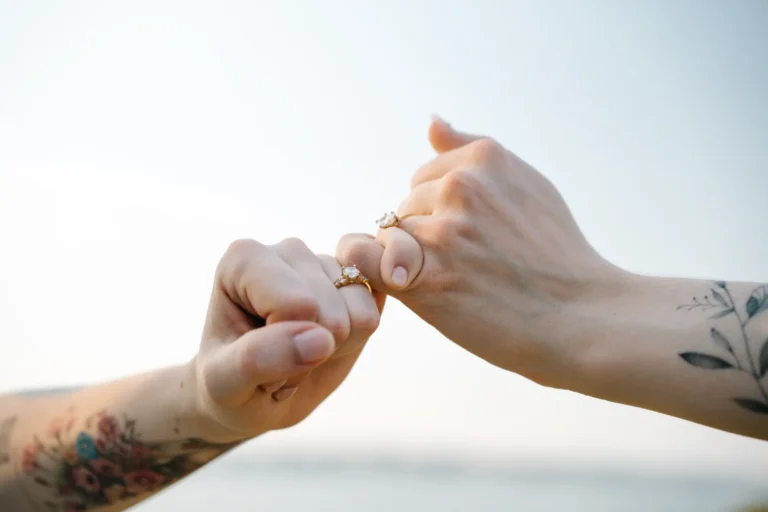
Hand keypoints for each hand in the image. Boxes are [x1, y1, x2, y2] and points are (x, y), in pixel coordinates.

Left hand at [192, 238, 383, 439]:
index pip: (296, 304)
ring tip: (298, 352)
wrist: (250, 395)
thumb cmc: (227, 385)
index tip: (255, 358)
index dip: (285, 349)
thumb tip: (320, 339)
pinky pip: (375, 315)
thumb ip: (258, 359)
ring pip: (359, 316)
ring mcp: (324, 262)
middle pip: (331, 312)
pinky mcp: (354, 280)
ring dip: (332, 351)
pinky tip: (323, 343)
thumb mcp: (225, 384)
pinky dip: (354, 344)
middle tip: (277, 361)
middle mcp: (288, 250)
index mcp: (245, 258)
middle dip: (309, 354)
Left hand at [337, 118, 622, 385]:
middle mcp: (460, 185)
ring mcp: (442, 231)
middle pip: (406, 206)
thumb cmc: (557, 254)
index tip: (474, 238)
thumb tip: (431, 122)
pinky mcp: (426, 277)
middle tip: (470, 265)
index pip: (424, 177)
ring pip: (393, 237)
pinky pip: (369, 261)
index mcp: (485, 156)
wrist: (580, 317)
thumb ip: (471, 149)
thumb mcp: (528, 183)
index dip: (441, 212)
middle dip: (427, 233)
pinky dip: (380, 274)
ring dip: (413, 260)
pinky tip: (413, 287)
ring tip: (459, 283)